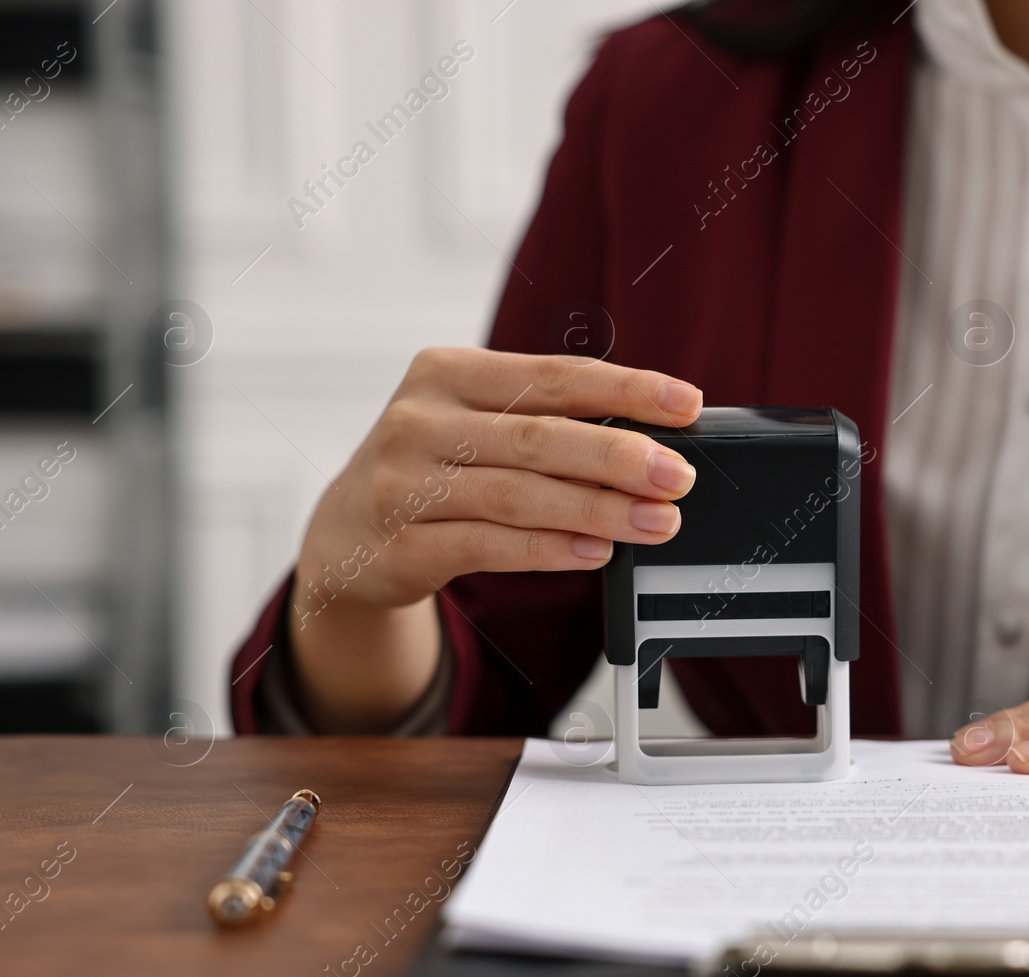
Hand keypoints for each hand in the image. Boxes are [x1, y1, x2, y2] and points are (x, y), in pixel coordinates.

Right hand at [288, 347, 702, 726]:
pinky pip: (487, 546)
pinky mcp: (399, 546)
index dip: (626, 389)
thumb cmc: (431, 471)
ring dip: (598, 509)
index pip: (553, 375)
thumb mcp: (473, 425)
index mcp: (446, 373)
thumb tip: (652, 442)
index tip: (686, 404)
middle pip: (539, 436)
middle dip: (620, 457)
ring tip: (657, 522)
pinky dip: (548, 549)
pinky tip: (595, 551)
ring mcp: (402, 484)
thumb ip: (544, 424)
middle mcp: (419, 421)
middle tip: (679, 476)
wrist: (341, 539)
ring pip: (518, 494)